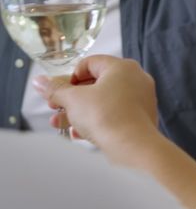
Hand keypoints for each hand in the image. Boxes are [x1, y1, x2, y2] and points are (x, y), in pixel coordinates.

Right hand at [32, 55, 157, 146]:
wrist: (132, 145)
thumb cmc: (107, 116)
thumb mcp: (72, 100)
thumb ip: (55, 89)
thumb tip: (40, 82)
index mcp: (122, 67)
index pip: (90, 63)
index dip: (70, 76)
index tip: (59, 90)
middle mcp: (136, 79)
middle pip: (96, 83)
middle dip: (71, 97)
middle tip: (56, 106)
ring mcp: (141, 99)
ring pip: (104, 101)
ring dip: (79, 111)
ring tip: (60, 123)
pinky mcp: (141, 117)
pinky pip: (114, 115)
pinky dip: (96, 121)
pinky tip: (79, 133)